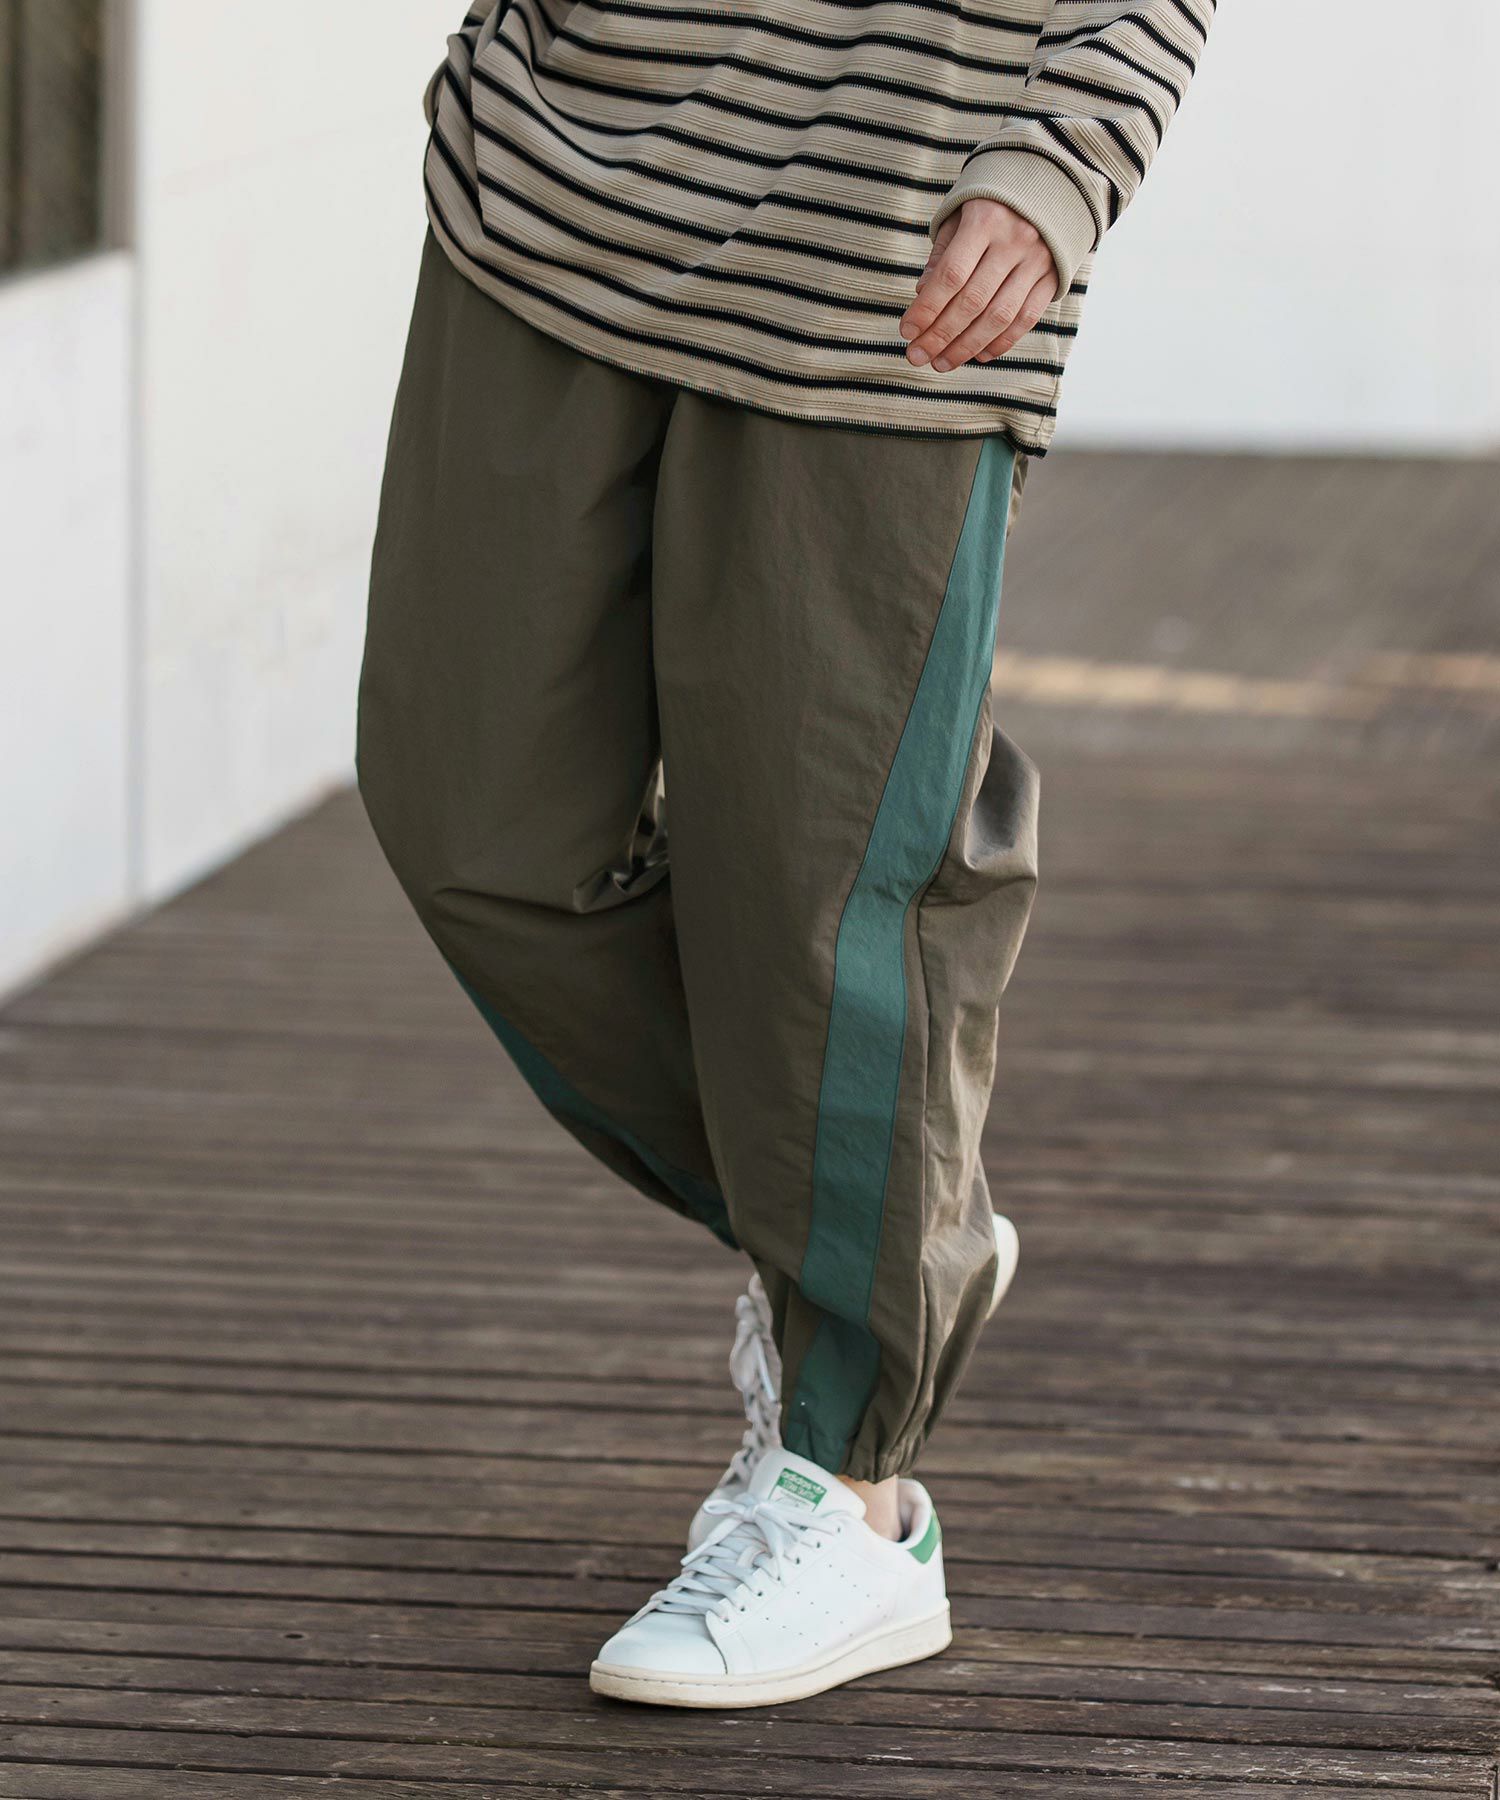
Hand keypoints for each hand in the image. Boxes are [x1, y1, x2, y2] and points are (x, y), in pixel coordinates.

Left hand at [899, 199, 1058, 372]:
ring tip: (942, 362)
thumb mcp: (960, 215)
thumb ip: (942, 255)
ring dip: (967, 346)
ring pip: (999, 317)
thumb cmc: (992, 203)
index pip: (951, 275)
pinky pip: (1025, 319)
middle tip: (918, 355)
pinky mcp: (1052, 276)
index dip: (927, 309)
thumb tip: (922, 295)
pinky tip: (978, 355)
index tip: (907, 331)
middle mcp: (1014, 241)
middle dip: (941, 335)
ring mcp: (1037, 261)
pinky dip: (1000, 342)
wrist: (1050, 183)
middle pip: (973, 301)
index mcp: (985, 220)